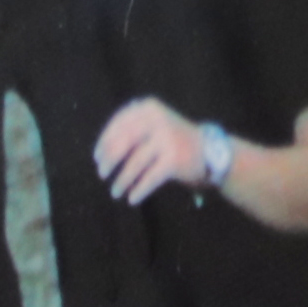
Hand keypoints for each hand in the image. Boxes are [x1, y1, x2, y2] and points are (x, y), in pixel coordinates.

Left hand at [92, 97, 208, 205]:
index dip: (104, 141)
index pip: (119, 123)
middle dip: (109, 160)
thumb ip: (131, 130)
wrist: (210, 151)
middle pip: (123, 142)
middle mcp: (157, 119)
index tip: (97, 157)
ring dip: (122, 180)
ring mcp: (167, 138)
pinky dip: (139, 190)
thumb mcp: (154, 123)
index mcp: (149, 108)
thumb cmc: (175, 139)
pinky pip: (149, 178)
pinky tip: (132, 198)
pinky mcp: (174, 159)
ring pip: (135, 163)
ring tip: (115, 192)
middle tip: (102, 174)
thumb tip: (101, 153)